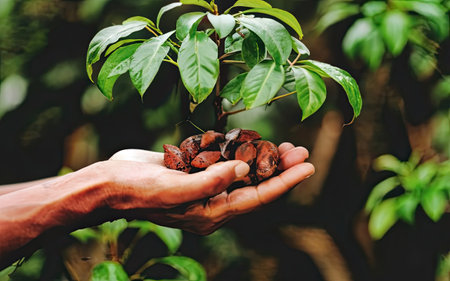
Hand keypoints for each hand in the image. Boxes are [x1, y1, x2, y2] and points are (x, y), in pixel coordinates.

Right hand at [109, 143, 313, 234]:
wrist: (109, 183)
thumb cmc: (138, 191)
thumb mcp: (175, 189)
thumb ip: (211, 181)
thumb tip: (244, 168)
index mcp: (211, 213)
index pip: (257, 198)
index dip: (285, 182)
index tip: (307, 167)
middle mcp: (212, 202)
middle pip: (255, 186)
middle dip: (279, 169)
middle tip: (301, 151)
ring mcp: (204, 185)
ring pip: (243, 173)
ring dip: (263, 159)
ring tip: (285, 146)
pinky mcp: (195, 170)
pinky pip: (224, 161)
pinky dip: (239, 151)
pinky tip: (251, 141)